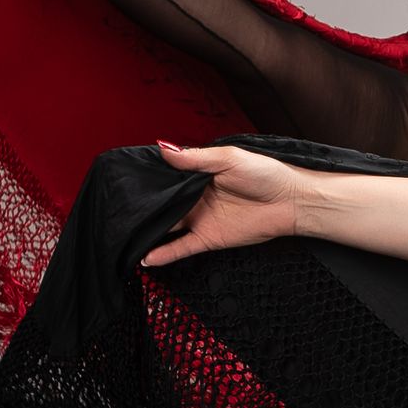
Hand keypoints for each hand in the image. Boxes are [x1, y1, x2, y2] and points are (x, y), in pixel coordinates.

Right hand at [138, 141, 324, 266]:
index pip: (165, 178)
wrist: (292, 202)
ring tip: (122, 237)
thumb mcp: (229, 157)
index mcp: (198, 175)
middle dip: (140, 209)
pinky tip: (145, 258)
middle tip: (115, 211)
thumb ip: (195, 158)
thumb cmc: (267, 174)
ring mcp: (200, 219)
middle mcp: (195, 198)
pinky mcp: (209, 239)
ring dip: (147, 233)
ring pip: (166, 228)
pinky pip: (182, 248)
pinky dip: (164, 254)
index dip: (145, 181)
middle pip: (161, 205)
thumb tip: (163, 148)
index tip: (121, 182)